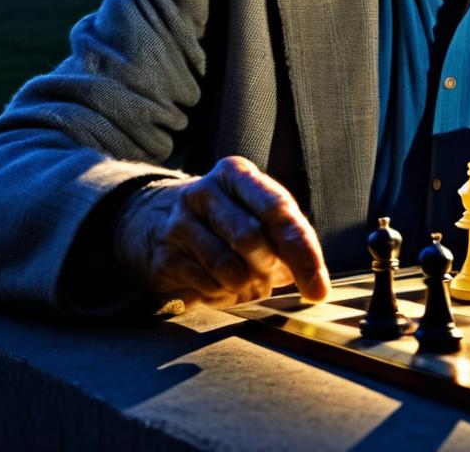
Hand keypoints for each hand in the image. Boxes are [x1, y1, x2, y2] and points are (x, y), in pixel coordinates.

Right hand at [114, 155, 329, 310]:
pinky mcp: (165, 254)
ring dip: (245, 287)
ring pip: (227, 267)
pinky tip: (222, 289)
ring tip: (247, 285)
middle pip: (251, 238)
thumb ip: (284, 237)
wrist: (151, 218)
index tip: (318, 289)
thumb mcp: (252, 211)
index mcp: (238, 174)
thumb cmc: (221, 218)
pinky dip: (222, 296)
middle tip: (269, 281)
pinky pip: (205, 286)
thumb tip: (314, 282)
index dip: (302, 253)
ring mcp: (181, 221)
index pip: (278, 210)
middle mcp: (207, 191)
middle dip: (267, 269)